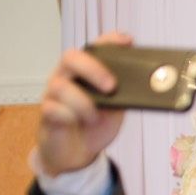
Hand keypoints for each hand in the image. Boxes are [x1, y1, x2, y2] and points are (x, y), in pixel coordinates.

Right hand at [37, 32, 131, 176]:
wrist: (76, 153)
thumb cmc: (94, 126)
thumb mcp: (115, 109)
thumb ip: (124, 96)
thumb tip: (148, 89)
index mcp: (85, 73)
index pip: (93, 48)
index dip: (109, 41)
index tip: (127, 41)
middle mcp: (66, 78)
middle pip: (71, 57)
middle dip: (93, 68)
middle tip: (111, 86)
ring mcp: (53, 95)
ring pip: (60, 85)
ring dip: (82, 102)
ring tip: (94, 117)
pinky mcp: (47, 114)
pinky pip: (53, 109)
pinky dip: (68, 116)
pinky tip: (76, 123)